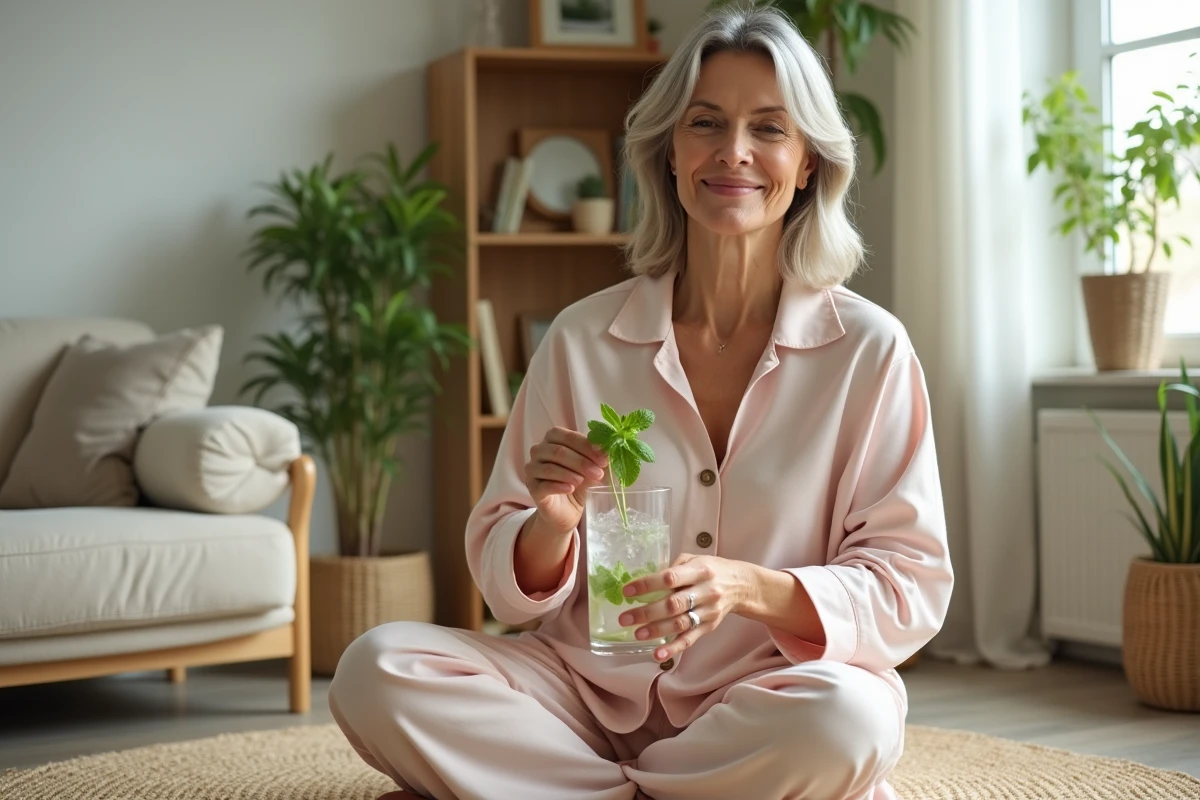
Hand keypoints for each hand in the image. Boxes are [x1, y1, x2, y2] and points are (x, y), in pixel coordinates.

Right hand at [524, 426, 608, 534]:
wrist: (567, 510)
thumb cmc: (578, 483)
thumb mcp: (591, 469)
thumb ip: (597, 459)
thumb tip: (608, 452)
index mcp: (553, 439)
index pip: (568, 436)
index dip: (586, 446)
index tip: (603, 458)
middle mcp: (539, 451)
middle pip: (558, 451)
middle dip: (581, 461)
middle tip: (598, 472)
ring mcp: (532, 470)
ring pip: (549, 467)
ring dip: (570, 473)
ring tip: (583, 481)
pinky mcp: (532, 488)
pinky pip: (543, 485)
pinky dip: (558, 486)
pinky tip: (570, 489)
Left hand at [615, 554, 750, 661]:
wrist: (741, 585)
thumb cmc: (711, 569)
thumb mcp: (694, 559)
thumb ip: (673, 567)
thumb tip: (646, 582)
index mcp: (700, 570)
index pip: (670, 578)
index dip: (648, 585)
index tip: (628, 591)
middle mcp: (706, 591)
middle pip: (673, 604)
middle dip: (647, 612)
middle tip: (625, 618)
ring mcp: (708, 611)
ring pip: (680, 623)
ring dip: (657, 631)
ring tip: (638, 634)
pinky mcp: (709, 626)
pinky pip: (690, 639)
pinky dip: (673, 648)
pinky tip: (658, 654)